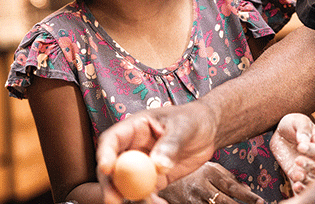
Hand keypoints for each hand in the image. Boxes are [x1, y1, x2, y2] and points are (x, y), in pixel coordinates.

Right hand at [96, 102, 220, 203]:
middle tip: (113, 199)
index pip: (112, 139)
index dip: (105, 153)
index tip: (106, 168)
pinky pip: (144, 193)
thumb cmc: (194, 119)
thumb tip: (157, 165)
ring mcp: (142, 165)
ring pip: (126, 184)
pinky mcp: (153, 179)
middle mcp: (133, 147)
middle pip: (113, 166)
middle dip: (110, 184)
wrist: (209, 132)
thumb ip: (171, 144)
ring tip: (152, 203)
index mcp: (135, 127)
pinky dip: (149, 202)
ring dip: (132, 197)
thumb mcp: (184, 127)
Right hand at [159, 162, 264, 203]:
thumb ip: (227, 178)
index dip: (248, 196)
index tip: (261, 202)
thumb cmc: (190, 170)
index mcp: (209, 172)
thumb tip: (246, 189)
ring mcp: (190, 198)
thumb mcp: (209, 168)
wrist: (158, 171)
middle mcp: (200, 186)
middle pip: (225, 202)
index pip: (233, 187)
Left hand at [269, 114, 314, 193]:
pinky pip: (301, 184)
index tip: (300, 146)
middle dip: (312, 167)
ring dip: (307, 180)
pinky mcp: (296, 174)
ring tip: (297, 176)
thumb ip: (303, 129)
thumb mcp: (298, 121)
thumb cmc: (293, 123)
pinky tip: (295, 186)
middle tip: (298, 160)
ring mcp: (307, 168)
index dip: (314, 150)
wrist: (281, 132)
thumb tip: (304, 141)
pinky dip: (300, 187)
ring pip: (313, 179)